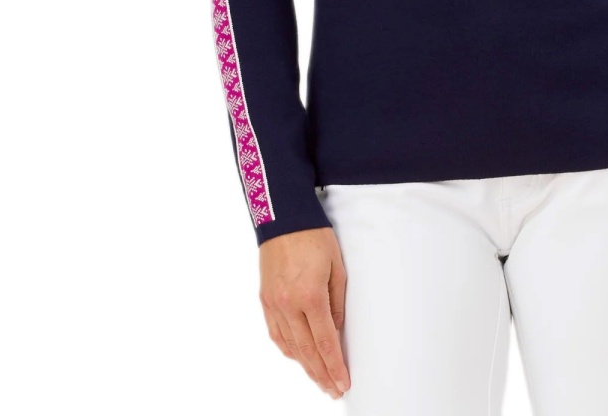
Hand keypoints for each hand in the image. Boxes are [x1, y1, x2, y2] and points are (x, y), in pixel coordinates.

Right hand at [259, 227, 350, 398]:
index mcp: (310, 296)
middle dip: (321, 374)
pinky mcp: (265, 300)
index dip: (334, 366)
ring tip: (319, 378)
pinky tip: (298, 357)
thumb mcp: (337, 266)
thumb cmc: (314, 237)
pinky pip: (276, 333)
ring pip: (289, 346)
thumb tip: (336, 329)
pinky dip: (288, 349)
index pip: (325, 342)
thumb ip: (337, 302)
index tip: (342, 383)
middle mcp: (289, 305)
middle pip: (306, 351)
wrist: (284, 218)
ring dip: (305, 366)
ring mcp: (274, 304)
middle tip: (332, 389)